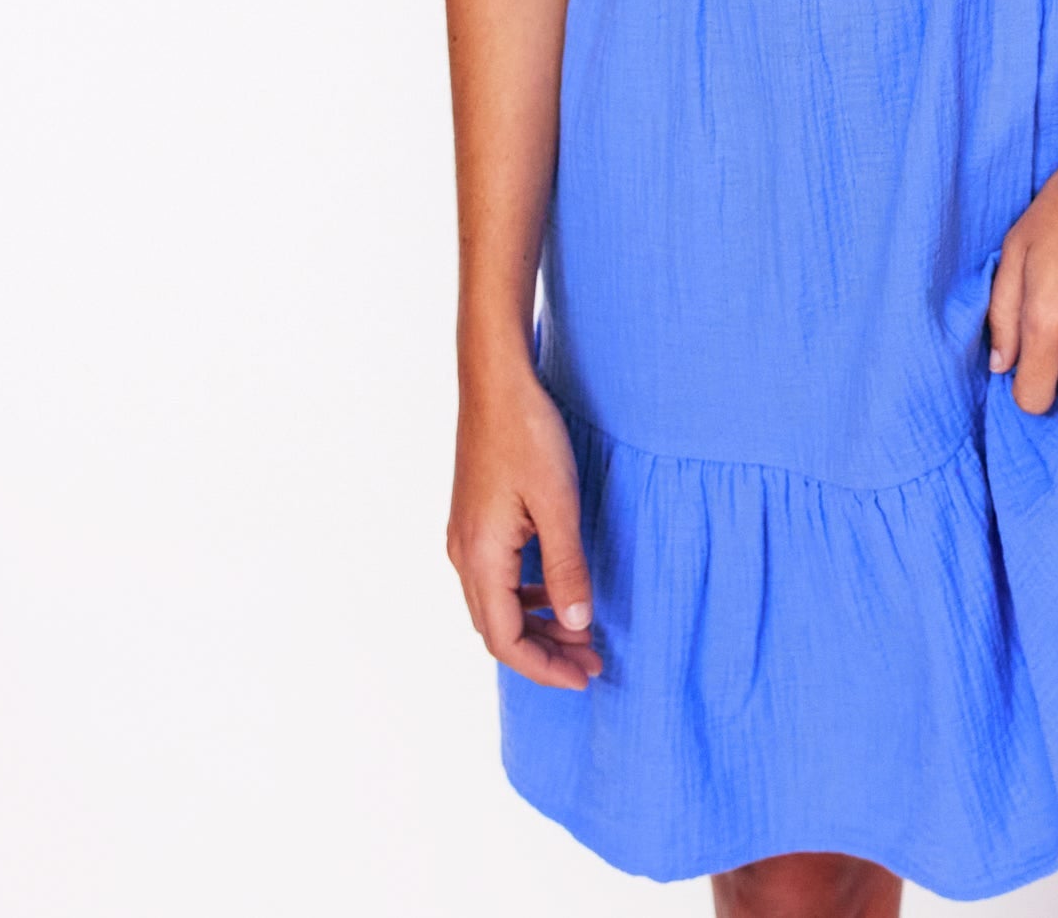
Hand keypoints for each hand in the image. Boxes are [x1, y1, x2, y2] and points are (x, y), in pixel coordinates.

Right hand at [447, 366, 601, 689]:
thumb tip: (578, 624)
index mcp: (481, 558)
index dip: (544, 667)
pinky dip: (528, 595)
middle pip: (498, 630)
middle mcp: (465, 555)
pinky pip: (497, 578)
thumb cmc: (528, 435)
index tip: (584, 677)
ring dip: (538, 624)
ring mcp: (466, 537)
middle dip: (545, 652)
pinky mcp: (475, 520)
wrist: (495, 381)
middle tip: (593, 661)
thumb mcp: (559, 503)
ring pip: (497, 605)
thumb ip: (567, 567)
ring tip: (582, 631)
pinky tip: (559, 588)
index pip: (506, 641)